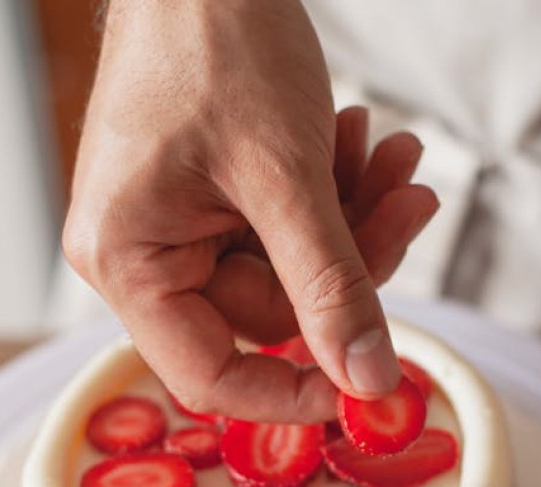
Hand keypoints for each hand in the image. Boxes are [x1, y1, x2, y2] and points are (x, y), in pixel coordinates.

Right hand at [62, 0, 438, 423]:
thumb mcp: (286, 177)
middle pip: (272, 310)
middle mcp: (143, 252)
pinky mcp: (213, 195)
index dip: (297, 390)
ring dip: (356, 218)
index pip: (211, 375)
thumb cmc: (215, 43)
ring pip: (293, 266)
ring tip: (398, 158)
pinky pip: (287, 224)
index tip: (372, 379)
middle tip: (411, 206)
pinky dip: (335, 191)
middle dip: (354, 260)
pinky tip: (365, 140)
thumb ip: (332, 287)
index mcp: (128, 261)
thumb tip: (368, 380)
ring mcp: (179, 222)